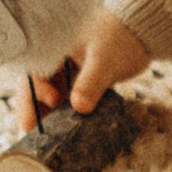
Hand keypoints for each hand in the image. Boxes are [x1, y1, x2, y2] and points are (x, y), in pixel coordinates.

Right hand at [25, 4, 152, 127]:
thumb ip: (91, 81)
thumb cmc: (121, 38)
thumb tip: (79, 106)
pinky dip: (62, 114)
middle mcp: (52, 58)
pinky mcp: (75, 80)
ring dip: (47, 115)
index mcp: (51, 46)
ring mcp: (63, 69)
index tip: (37, 117)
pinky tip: (64, 130)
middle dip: (33, 111)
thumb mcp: (104, 60)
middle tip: (33, 135)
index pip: (30, 72)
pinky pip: (63, 99)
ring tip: (47, 139)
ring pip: (47, 95)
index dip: (30, 96)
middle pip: (34, 87)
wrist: (141, 32)